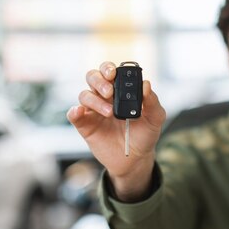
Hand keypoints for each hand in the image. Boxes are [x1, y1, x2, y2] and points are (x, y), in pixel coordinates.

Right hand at [67, 61, 165, 199]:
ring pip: (84, 95)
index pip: (109, 71)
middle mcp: (104, 97)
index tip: (114, 74)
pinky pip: (74, 115)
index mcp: (120, 90)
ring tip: (109, 113)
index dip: (109, 68)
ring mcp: (93, 111)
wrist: (136, 159)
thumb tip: (146, 85)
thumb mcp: (155, 119)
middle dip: (99, 81)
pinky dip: (74, 111)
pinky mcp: (85, 126)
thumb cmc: (144, 135)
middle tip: (109, 92)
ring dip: (94, 100)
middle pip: (93, 77)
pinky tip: (80, 112)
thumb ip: (152, 102)